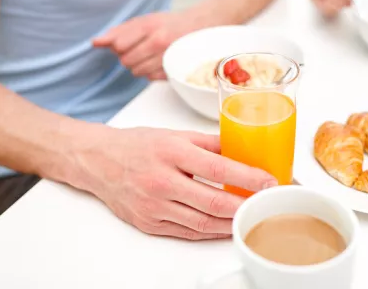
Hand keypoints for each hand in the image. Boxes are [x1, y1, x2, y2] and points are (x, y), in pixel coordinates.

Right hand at [70, 127, 276, 239]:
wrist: (99, 161)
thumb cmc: (138, 145)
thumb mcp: (174, 134)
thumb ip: (210, 142)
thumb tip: (242, 148)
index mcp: (171, 152)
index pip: (218, 167)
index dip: (248, 177)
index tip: (268, 181)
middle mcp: (161, 180)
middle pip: (213, 201)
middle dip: (245, 205)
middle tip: (264, 202)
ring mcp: (153, 206)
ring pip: (202, 223)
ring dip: (231, 223)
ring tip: (249, 216)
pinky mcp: (149, 223)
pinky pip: (186, 232)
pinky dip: (209, 232)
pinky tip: (224, 226)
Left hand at [93, 12, 191, 80]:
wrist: (199, 28)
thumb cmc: (168, 24)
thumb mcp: (143, 21)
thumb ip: (118, 31)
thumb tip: (95, 43)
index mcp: (148, 26)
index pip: (118, 46)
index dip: (119, 46)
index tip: (128, 42)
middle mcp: (158, 42)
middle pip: (126, 60)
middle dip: (129, 56)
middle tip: (141, 49)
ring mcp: (167, 58)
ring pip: (137, 72)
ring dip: (139, 66)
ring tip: (150, 56)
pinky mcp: (174, 70)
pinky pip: (150, 78)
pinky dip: (151, 72)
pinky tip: (159, 63)